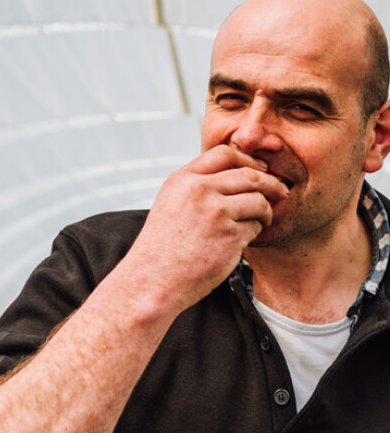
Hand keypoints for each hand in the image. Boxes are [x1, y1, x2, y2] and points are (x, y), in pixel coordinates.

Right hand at [124, 145, 289, 313]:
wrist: (153, 279)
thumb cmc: (163, 246)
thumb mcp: (171, 203)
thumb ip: (198, 185)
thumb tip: (240, 173)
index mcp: (182, 180)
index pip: (224, 153)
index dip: (248, 160)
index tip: (260, 170)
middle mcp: (199, 191)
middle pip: (249, 175)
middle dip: (271, 183)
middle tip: (280, 192)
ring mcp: (216, 213)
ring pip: (259, 201)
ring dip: (266, 212)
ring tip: (260, 222)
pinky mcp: (230, 236)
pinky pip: (256, 227)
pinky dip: (253, 233)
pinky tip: (238, 242)